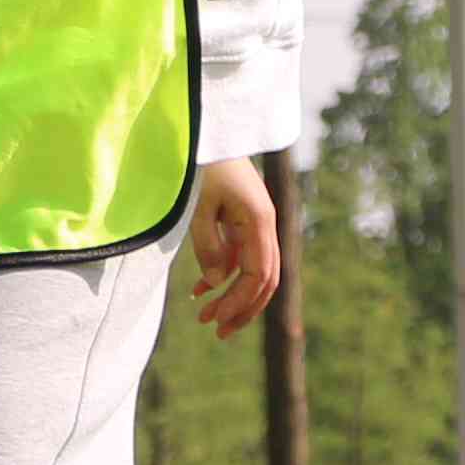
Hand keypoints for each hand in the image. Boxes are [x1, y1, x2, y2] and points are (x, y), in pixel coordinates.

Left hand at [187, 155, 279, 333]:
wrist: (209, 132)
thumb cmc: (203, 165)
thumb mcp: (199, 206)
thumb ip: (207, 245)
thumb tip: (215, 283)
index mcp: (259, 221)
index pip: (257, 275)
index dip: (239, 302)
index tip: (215, 320)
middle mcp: (265, 225)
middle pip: (264, 281)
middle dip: (242, 309)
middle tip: (216, 332)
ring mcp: (257, 225)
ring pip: (255, 273)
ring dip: (233, 298)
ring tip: (206, 319)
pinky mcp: (244, 223)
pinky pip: (240, 258)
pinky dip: (222, 277)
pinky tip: (200, 292)